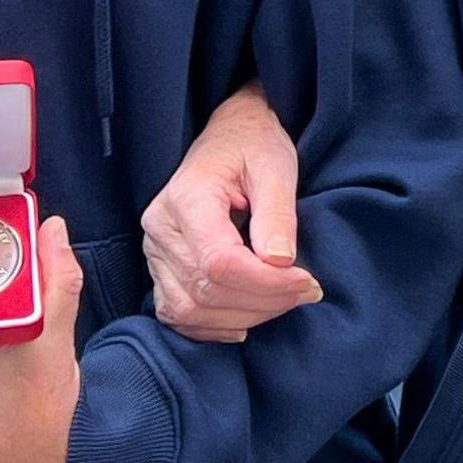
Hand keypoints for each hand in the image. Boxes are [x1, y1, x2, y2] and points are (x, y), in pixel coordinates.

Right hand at [143, 88, 321, 341]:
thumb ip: (277, 214)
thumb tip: (280, 263)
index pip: (219, 263)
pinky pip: (176, 314)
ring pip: (190, 309)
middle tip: (307, 290)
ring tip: (283, 299)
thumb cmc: (253, 147)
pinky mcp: (159, 268)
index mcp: (186, 199)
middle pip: (206, 291)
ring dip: (244, 315)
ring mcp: (154, 251)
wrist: (229, 137)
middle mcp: (159, 229)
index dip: (266, 283)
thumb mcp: (276, 167)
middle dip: (264, 301)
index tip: (308, 282)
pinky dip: (212, 325)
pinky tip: (246, 317)